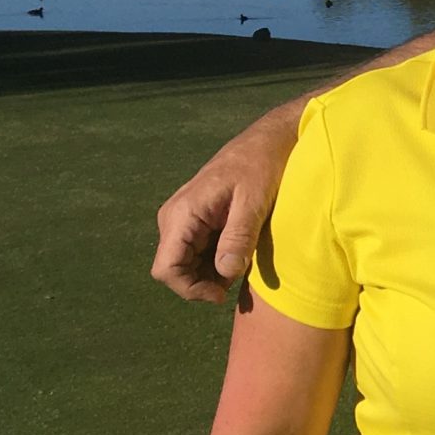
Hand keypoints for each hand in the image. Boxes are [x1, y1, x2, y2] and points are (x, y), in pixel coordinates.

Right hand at [152, 116, 296, 302]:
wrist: (269, 140)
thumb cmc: (262, 165)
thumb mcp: (255, 202)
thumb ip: (239, 236)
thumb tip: (225, 273)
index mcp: (183, 214)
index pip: (166, 269)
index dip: (190, 289)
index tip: (222, 293)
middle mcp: (175, 218)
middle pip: (175, 270)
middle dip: (202, 284)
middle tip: (238, 281)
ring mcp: (184, 219)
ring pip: (185, 263)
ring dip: (210, 274)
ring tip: (242, 266)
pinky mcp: (196, 219)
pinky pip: (197, 251)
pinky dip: (215, 261)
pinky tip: (240, 254)